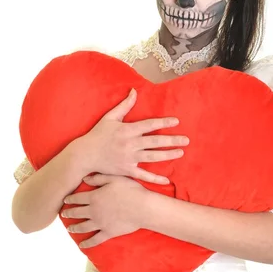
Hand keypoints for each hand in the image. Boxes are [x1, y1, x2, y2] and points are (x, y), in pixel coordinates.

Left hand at [62, 174, 146, 247]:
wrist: (143, 208)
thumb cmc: (131, 190)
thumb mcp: (114, 179)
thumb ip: (99, 178)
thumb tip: (84, 179)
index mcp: (94, 197)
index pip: (77, 198)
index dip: (70, 199)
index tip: (65, 200)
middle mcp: (94, 211)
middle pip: (77, 212)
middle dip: (69, 213)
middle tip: (64, 214)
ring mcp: (100, 223)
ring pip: (83, 227)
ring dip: (74, 228)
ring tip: (69, 229)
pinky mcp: (108, 233)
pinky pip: (95, 240)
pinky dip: (87, 243)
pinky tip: (81, 245)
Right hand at [74, 88, 188, 184]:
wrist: (85, 154)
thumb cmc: (98, 134)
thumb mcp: (110, 117)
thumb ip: (124, 105)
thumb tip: (135, 91)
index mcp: (127, 130)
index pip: (149, 125)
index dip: (164, 122)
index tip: (176, 122)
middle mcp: (130, 144)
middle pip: (155, 141)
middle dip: (172, 140)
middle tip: (186, 140)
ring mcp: (129, 158)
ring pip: (153, 156)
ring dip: (168, 155)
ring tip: (181, 152)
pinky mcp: (126, 170)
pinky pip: (143, 175)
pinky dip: (155, 178)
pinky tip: (166, 180)